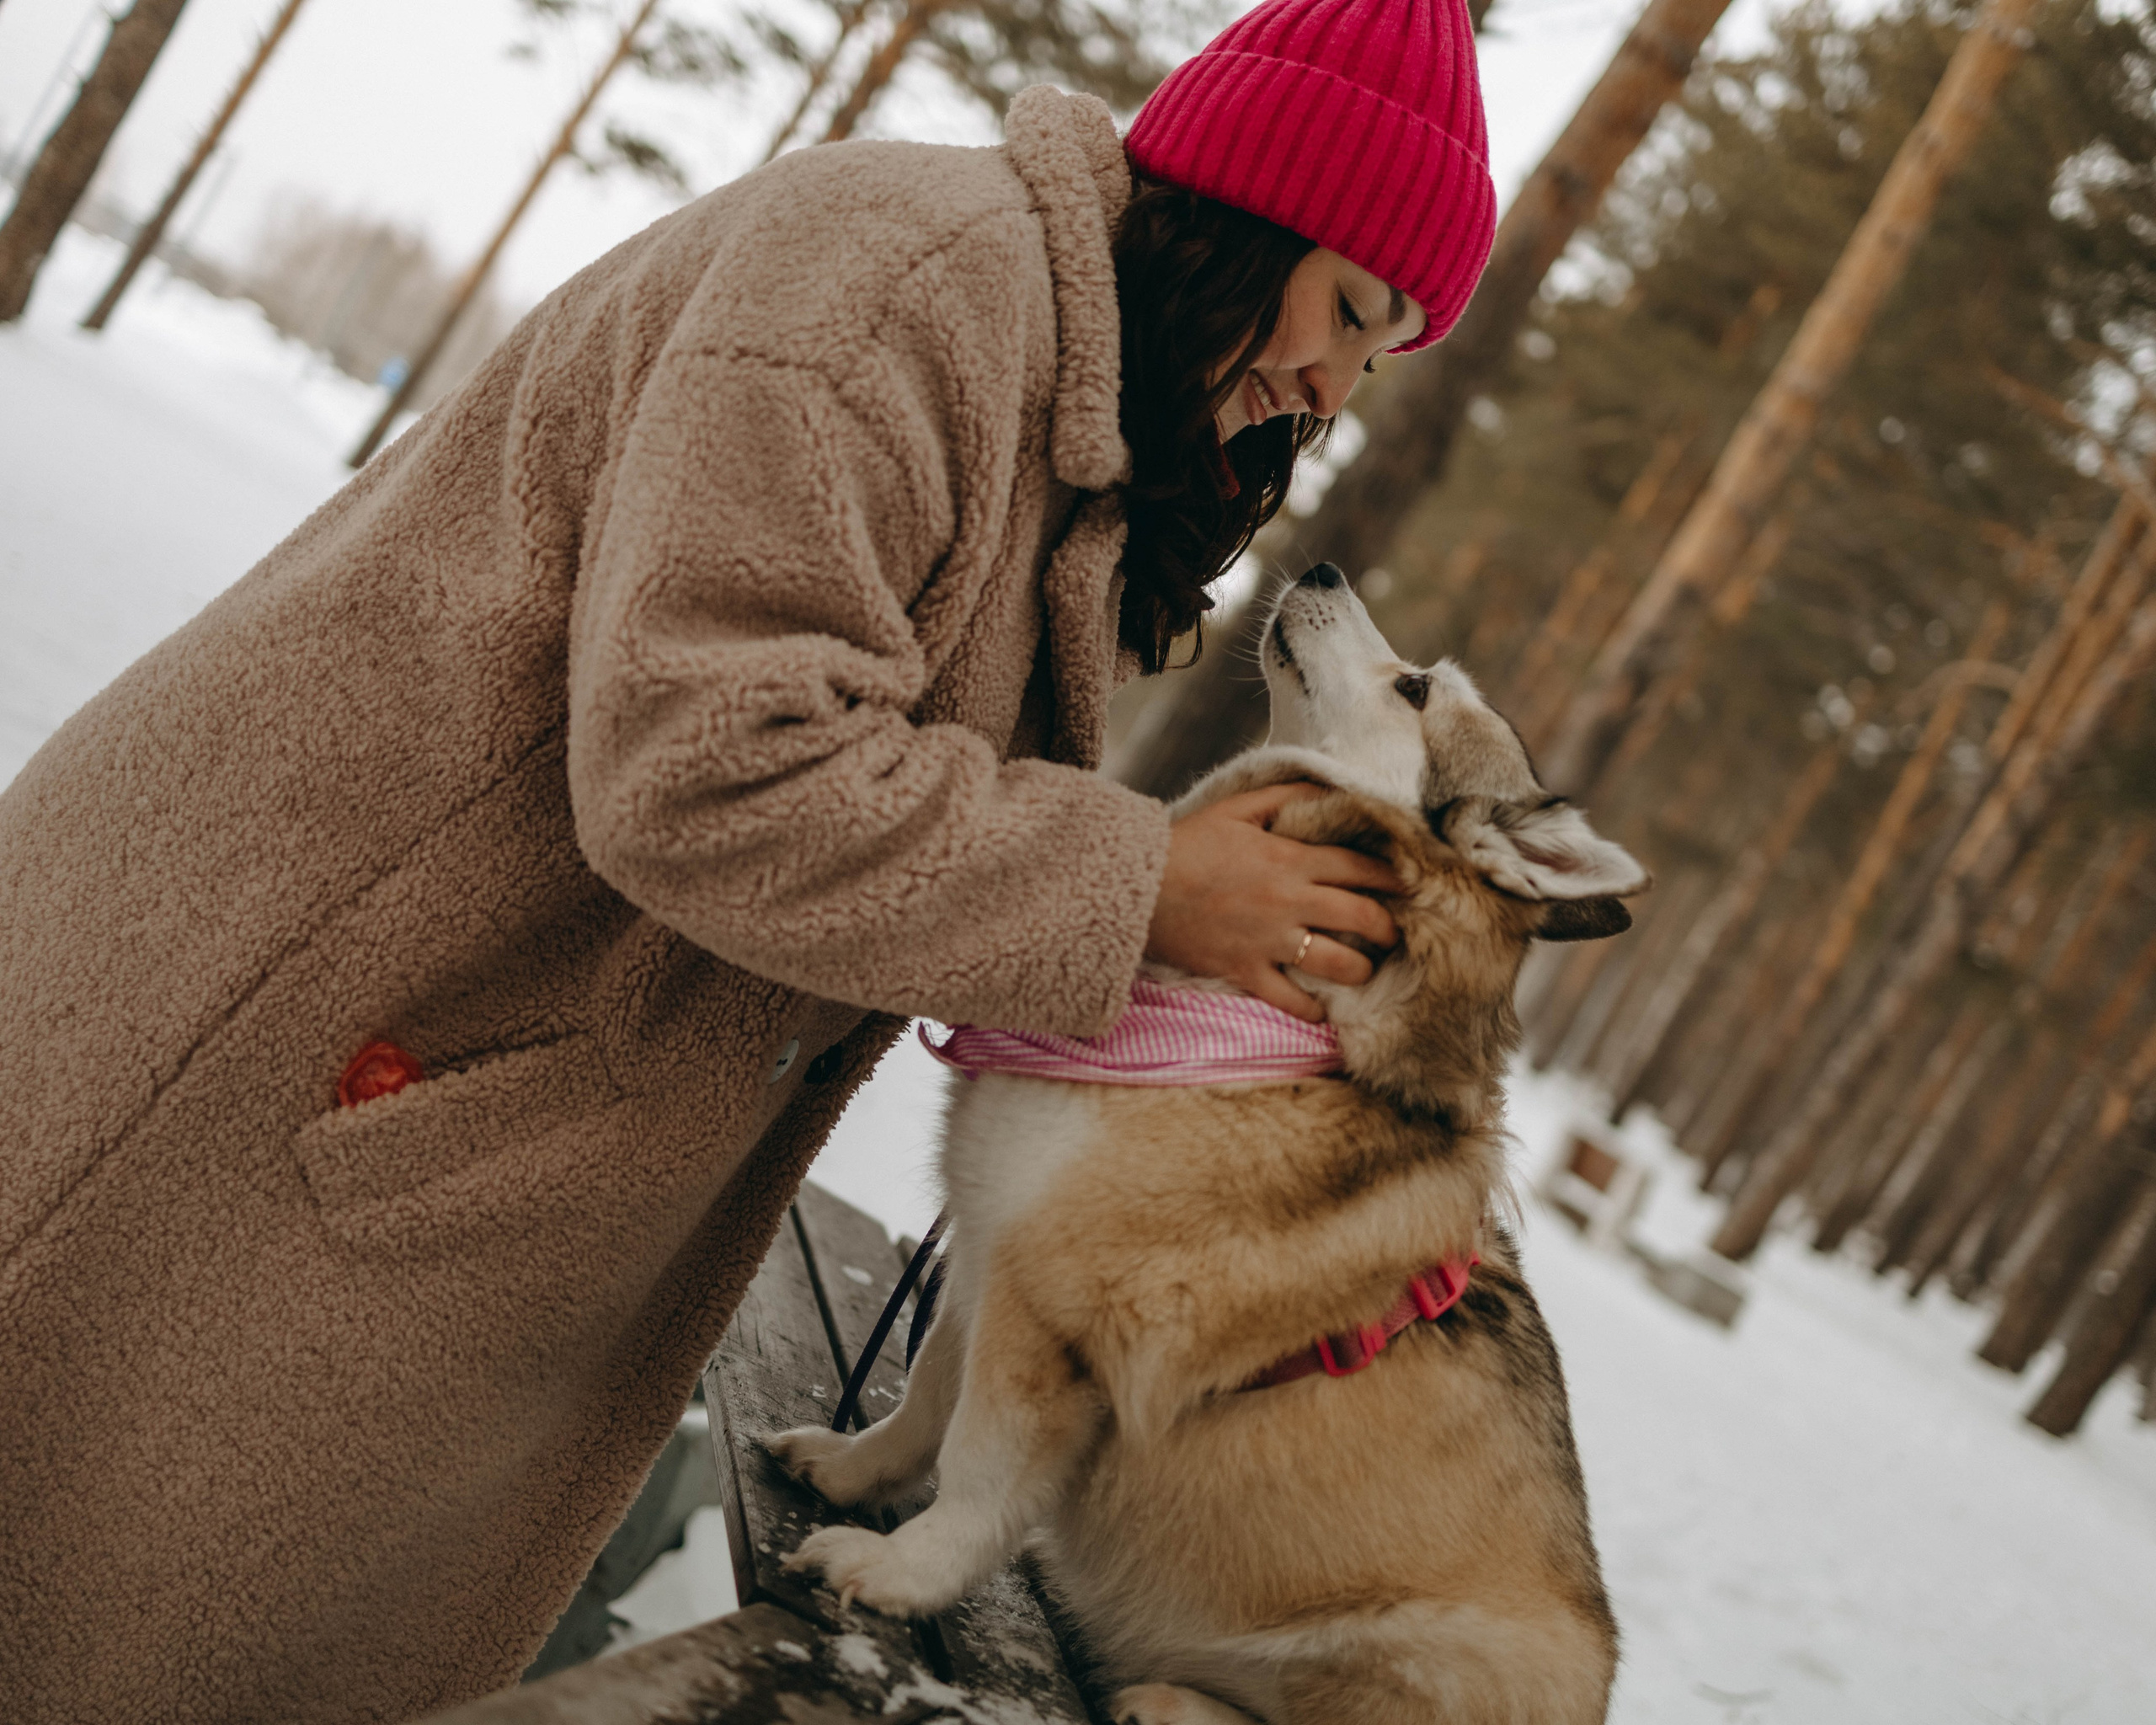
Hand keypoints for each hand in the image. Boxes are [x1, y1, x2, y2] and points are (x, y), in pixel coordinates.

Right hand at [1143, 782, 1401, 1020]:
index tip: (1409, 883)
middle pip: (1363, 917)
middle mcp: (1289, 901)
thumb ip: (1286, 795)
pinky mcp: (1246, 970)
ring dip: (1362, 969)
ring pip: (1339, 963)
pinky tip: (1322, 1011)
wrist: (1134, 886)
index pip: (1361, 867)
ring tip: (1368, 970)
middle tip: (1395, 932)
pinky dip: (1312, 1010)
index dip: (1392, 876)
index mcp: (1291, 858)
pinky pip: (1292, 1000)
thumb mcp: (1237, 808)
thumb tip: (1329, 789)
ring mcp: (1270, 941)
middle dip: (1390, 927)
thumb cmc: (1184, 844)